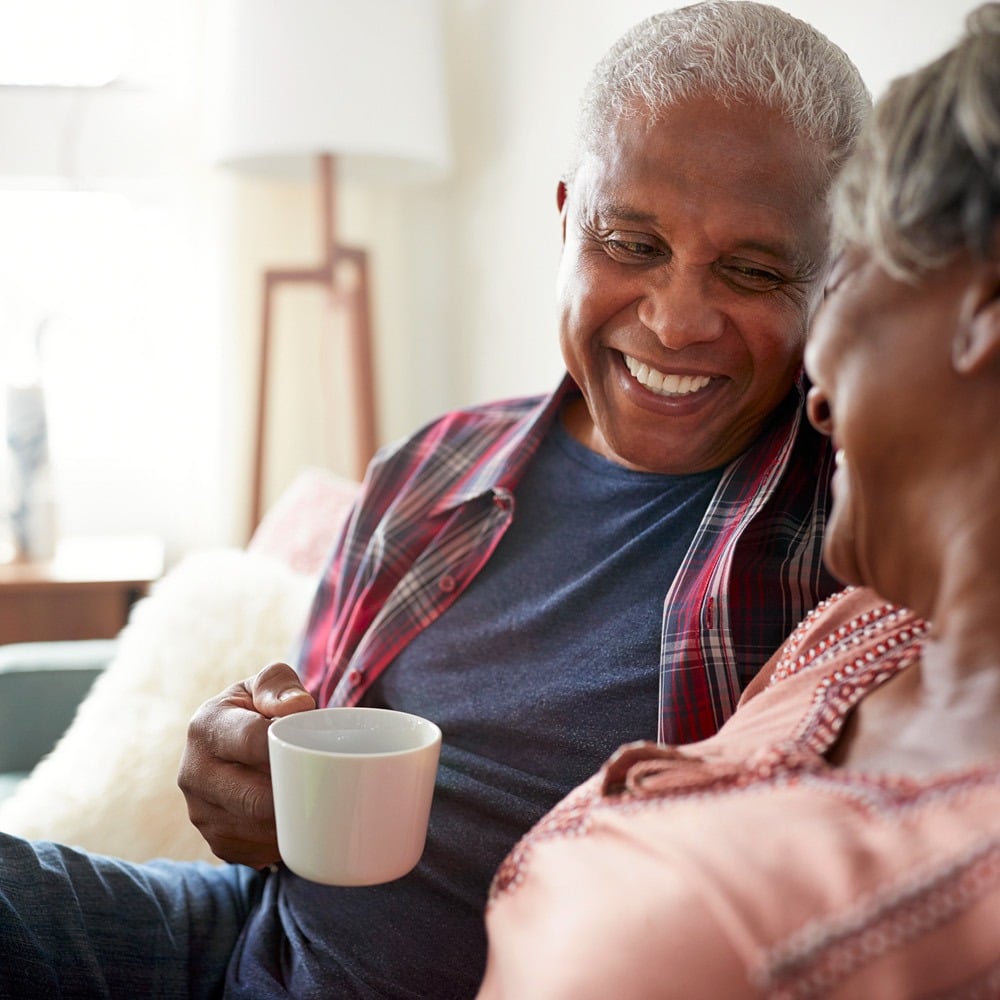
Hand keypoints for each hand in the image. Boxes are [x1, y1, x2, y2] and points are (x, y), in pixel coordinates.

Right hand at [178, 661, 315, 866]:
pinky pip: (256, 853)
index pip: (252, 741)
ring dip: (292, 823)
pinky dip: (282, 842)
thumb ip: (280, 684)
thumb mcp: (268, 683)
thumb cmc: (260, 707)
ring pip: (258, 830)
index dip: (290, 749)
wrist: (233, 741)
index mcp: (206, 727)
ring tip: (317, 803)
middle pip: (256, 797)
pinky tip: (298, 823)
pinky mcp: (216, 841)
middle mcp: (194, 773)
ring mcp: (200, 813)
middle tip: (330, 786)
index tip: (318, 750)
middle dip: (296, 795)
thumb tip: (298, 707)